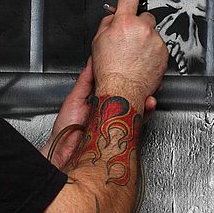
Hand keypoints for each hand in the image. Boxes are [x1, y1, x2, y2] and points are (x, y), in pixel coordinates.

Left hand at [41, 58, 159, 167]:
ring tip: (150, 93)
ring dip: (147, 101)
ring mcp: (118, 124)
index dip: (128, 81)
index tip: (135, 71)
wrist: (62, 151)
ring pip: (138, 110)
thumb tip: (93, 61)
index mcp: (101, 103)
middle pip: (132, 99)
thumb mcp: (75, 98)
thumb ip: (86, 80)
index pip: (118, 89)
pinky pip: (137, 124)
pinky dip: (145, 114)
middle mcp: (111, 114)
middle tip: (151, 81)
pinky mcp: (122, 136)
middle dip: (143, 90)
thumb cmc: (65, 128)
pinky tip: (148, 105)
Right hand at [91, 0, 167, 109]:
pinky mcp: (164, 53)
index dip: (128, 0)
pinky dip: (152, 52)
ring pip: (152, 33)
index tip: (128, 3)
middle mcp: (143, 29)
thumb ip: (107, 23)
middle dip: (138, 24)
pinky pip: (159, 47)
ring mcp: (156, 41)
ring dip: (145, 40)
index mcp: (125, 22)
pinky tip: (141, 61)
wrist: (122, 91)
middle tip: (129, 38)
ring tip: (134, 55)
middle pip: (145, 16)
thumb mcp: (98, 41)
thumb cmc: (109, 71)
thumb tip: (114, 15)